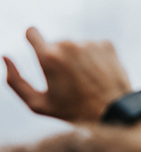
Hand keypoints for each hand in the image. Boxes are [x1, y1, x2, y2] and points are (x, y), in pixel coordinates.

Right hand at [4, 27, 132, 121]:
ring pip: (77, 46)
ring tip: (87, 81)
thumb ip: (15, 82)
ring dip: (79, 59)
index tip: (39, 50)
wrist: (114, 113)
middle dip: (59, 58)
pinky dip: (96, 58)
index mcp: (49, 56)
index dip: (33, 40)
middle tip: (70, 82)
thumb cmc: (74, 112)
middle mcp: (69, 45)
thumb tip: (5, 58)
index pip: (31, 32)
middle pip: (57, 44)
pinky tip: (100, 75)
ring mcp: (89, 43)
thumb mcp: (38, 104)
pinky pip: (95, 46)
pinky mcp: (107, 45)